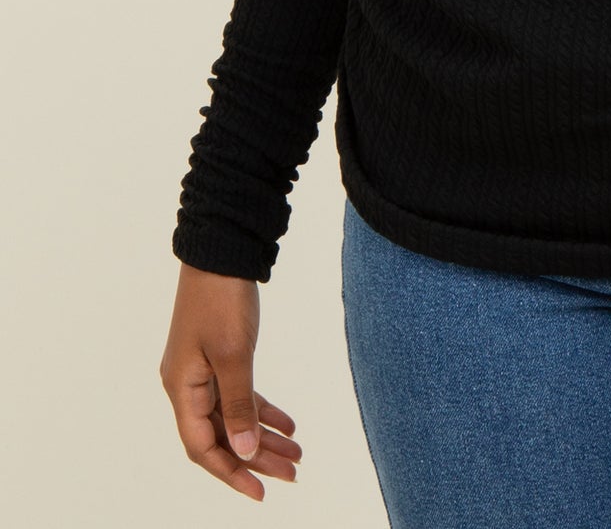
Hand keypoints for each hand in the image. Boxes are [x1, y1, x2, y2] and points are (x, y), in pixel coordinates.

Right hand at [159, 261, 301, 501]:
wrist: (220, 250)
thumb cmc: (220, 299)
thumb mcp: (233, 355)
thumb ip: (239, 405)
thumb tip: (245, 452)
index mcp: (182, 389)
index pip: (203, 447)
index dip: (231, 473)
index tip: (261, 491)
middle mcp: (188, 385)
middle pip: (222, 436)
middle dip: (256, 458)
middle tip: (292, 474)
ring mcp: (203, 371)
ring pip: (234, 416)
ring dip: (264, 436)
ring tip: (297, 455)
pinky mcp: (220, 356)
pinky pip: (241, 394)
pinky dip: (263, 409)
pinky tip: (289, 424)